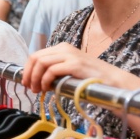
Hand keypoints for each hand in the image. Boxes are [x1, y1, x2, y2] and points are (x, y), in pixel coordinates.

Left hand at [21, 43, 138, 92]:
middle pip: (35, 58)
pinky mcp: (75, 64)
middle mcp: (64, 48)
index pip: (36, 55)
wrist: (113, 83)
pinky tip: (47, 89)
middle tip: (30, 88)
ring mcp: (70, 55)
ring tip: (37, 90)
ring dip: (35, 78)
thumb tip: (33, 80)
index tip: (26, 83)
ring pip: (41, 63)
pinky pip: (51, 70)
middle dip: (28, 74)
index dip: (27, 70)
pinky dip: (45, 80)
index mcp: (61, 48)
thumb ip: (53, 72)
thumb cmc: (89, 80)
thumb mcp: (67, 72)